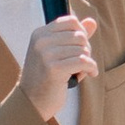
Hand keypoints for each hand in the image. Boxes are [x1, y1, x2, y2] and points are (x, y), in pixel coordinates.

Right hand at [22, 5, 95, 122]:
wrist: (31, 103)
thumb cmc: (46, 78)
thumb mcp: (58, 53)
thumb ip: (74, 36)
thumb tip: (92, 22)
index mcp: (39, 34)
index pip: (71, 21)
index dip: (82, 34)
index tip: (80, 48)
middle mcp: (41, 41)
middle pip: (80, 36)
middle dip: (86, 50)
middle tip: (80, 64)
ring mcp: (46, 54)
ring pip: (83, 49)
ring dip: (87, 62)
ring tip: (79, 72)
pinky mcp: (54, 68)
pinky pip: (84, 61)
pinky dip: (91, 68)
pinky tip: (90, 74)